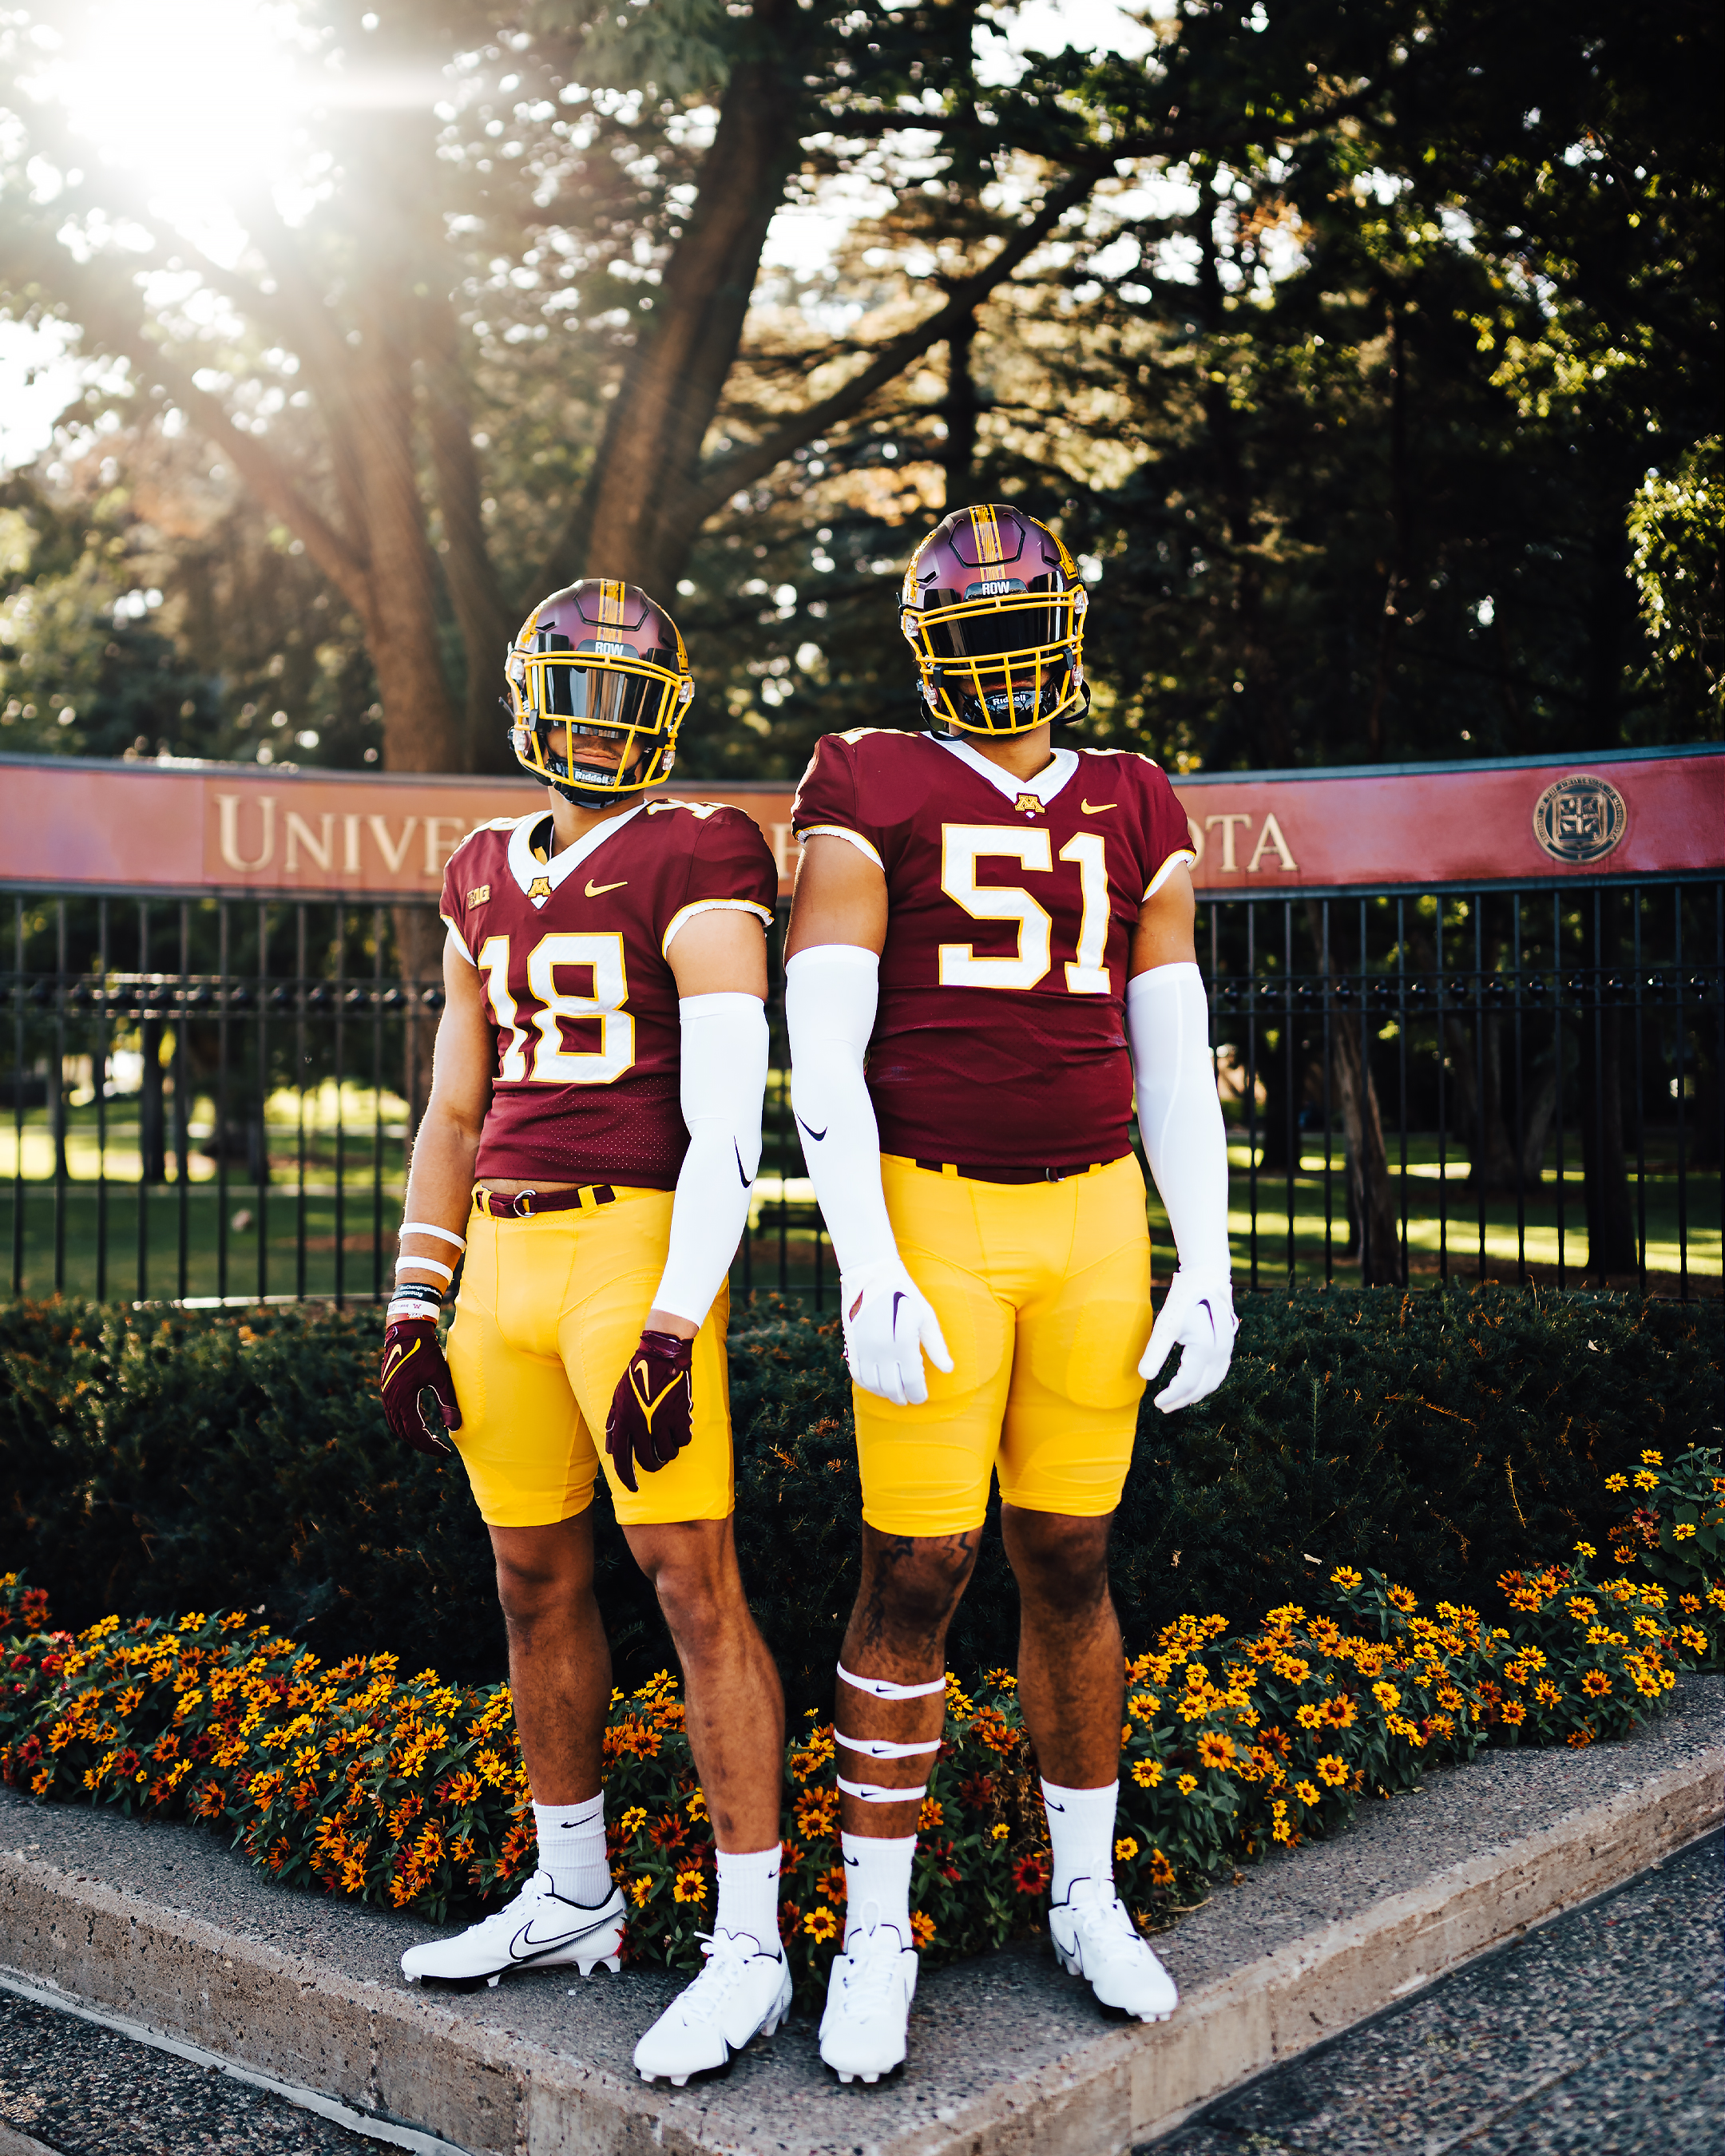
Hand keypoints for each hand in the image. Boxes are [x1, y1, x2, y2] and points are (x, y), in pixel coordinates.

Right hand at [380, 1318, 460, 1456]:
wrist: (407, 1331)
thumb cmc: (426, 1352)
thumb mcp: (441, 1376)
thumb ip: (448, 1402)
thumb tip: (455, 1428)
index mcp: (402, 1398)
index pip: (414, 1432)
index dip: (429, 1445)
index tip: (445, 1451)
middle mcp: (390, 1400)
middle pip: (403, 1433)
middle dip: (421, 1444)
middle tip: (440, 1449)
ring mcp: (386, 1396)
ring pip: (396, 1426)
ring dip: (412, 1437)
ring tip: (430, 1441)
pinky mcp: (387, 1391)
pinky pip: (393, 1416)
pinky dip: (405, 1426)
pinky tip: (419, 1426)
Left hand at [605, 1329, 694, 1493]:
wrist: (662, 1356)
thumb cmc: (637, 1376)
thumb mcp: (617, 1398)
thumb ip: (614, 1424)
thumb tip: (611, 1450)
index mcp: (624, 1420)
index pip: (622, 1459)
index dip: (627, 1477)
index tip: (633, 1487)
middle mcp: (642, 1423)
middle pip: (647, 1460)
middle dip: (652, 1466)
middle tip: (655, 1463)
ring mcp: (662, 1420)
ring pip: (667, 1454)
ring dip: (667, 1452)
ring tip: (666, 1442)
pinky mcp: (680, 1415)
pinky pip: (683, 1440)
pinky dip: (681, 1439)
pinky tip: (678, 1430)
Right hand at [840, 1257, 953, 1406]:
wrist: (872, 1276)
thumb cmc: (905, 1296)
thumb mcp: (926, 1318)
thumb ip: (936, 1346)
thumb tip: (948, 1370)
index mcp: (904, 1344)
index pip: (911, 1382)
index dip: (917, 1394)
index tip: (921, 1398)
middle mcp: (882, 1350)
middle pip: (892, 1387)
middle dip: (902, 1398)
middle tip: (909, 1399)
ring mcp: (865, 1348)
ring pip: (873, 1384)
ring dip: (884, 1393)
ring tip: (894, 1394)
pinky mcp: (852, 1345)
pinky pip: (857, 1374)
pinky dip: (867, 1384)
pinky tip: (876, 1384)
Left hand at [1139, 1271, 1236, 1411]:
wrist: (1206, 1277)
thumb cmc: (1183, 1299)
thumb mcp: (1166, 1324)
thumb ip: (1156, 1351)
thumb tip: (1144, 1377)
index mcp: (1206, 1348)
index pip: (1188, 1383)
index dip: (1172, 1396)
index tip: (1156, 1403)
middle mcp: (1221, 1352)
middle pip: (1202, 1386)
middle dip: (1182, 1400)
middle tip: (1163, 1407)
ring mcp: (1227, 1350)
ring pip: (1212, 1382)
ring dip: (1194, 1395)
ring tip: (1176, 1401)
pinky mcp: (1227, 1346)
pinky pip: (1218, 1373)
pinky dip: (1205, 1384)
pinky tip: (1193, 1387)